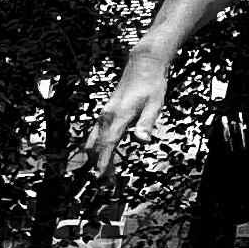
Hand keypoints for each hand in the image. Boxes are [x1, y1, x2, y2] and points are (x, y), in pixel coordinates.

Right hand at [77, 49, 171, 178]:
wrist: (143, 64)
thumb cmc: (151, 83)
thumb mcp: (155, 103)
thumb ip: (147, 123)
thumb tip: (142, 141)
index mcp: (119, 115)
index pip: (108, 144)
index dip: (104, 162)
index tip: (101, 177)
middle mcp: (107, 116)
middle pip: (97, 146)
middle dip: (99, 165)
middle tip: (107, 183)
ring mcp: (104, 114)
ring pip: (92, 141)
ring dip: (96, 158)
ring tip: (104, 173)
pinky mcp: (105, 113)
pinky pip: (95, 134)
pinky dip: (96, 148)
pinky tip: (101, 155)